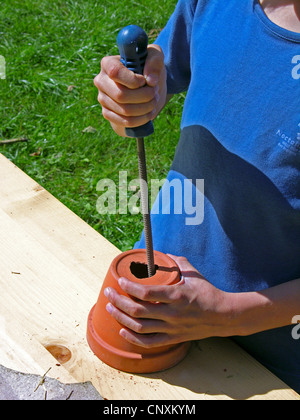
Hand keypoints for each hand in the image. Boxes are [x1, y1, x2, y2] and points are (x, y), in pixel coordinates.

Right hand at [94, 44, 166, 136]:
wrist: (145, 88)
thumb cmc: (148, 69)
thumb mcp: (155, 57)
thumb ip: (154, 61)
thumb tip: (151, 80)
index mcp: (108, 64)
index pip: (115, 72)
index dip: (133, 80)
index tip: (145, 81)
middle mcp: (101, 81)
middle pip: (120, 95)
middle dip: (144, 96)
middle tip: (154, 92)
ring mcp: (102, 99)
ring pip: (125, 110)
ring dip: (145, 108)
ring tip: (154, 101)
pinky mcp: (107, 114)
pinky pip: (124, 121)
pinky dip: (140, 119)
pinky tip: (149, 113)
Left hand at [104, 255, 234, 347]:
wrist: (223, 316)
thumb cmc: (208, 292)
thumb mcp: (194, 273)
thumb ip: (177, 262)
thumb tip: (163, 254)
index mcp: (177, 296)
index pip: (146, 293)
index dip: (128, 287)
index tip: (119, 280)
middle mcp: (172, 314)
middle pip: (137, 311)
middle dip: (118, 301)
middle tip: (108, 292)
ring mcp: (172, 328)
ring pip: (139, 327)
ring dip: (120, 317)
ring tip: (110, 308)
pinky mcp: (172, 338)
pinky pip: (148, 343)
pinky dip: (132, 339)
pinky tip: (122, 331)